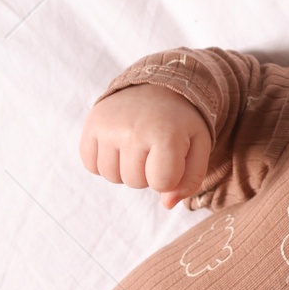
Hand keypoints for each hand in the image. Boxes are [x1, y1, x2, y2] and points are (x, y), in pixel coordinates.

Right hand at [79, 86, 211, 206]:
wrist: (158, 85)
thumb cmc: (180, 123)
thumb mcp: (198, 147)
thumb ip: (189, 180)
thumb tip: (167, 204)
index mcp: (166, 133)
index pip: (161, 183)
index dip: (169, 177)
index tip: (173, 158)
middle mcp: (133, 129)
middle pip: (134, 182)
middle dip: (147, 172)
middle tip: (154, 147)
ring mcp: (108, 126)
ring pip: (111, 176)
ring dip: (125, 169)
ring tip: (137, 145)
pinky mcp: (91, 124)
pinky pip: (91, 165)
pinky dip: (105, 162)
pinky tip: (119, 145)